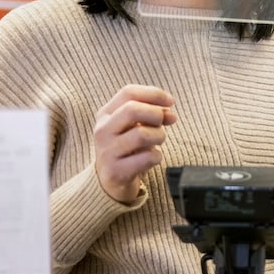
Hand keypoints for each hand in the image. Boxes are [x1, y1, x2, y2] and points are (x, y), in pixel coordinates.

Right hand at [93, 84, 176, 203]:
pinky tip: (152, 158)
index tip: (171, 102)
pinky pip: (147, 158)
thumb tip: (171, 114)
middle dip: (156, 114)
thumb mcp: (134, 126)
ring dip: (159, 136)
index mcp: (106, 114)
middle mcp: (103, 130)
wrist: (109, 181)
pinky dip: (157, 157)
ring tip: (157, 142)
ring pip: (142, 134)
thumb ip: (152, 115)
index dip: (154, 94)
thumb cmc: (127, 147)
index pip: (128, 92)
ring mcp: (107, 151)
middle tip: (163, 123)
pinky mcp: (116, 171)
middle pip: (132, 110)